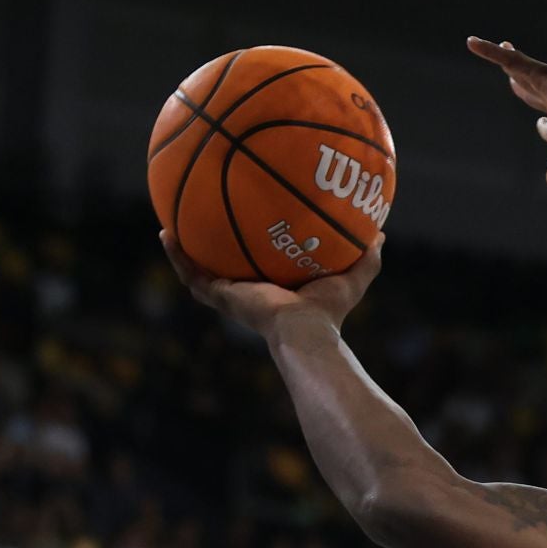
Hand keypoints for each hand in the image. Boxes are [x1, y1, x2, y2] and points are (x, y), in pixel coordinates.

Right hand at [161, 230, 381, 339]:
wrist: (305, 330)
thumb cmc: (330, 311)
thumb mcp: (352, 276)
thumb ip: (366, 257)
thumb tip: (381, 234)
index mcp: (275, 287)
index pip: (259, 265)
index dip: (251, 246)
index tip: (245, 223)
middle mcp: (249, 291)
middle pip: (225, 264)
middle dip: (213, 244)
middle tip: (201, 217)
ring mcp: (231, 295)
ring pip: (199, 269)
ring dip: (184, 249)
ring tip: (168, 222)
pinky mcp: (220, 296)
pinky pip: (191, 274)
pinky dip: (177, 256)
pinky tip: (166, 234)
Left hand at [466, 37, 546, 191]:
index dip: (546, 131)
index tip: (544, 128)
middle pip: (534, 92)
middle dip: (524, 86)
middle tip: (514, 80)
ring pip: (522, 71)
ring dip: (509, 60)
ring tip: (499, 48)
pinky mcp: (542, 75)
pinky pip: (511, 61)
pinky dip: (490, 52)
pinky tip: (471, 43)